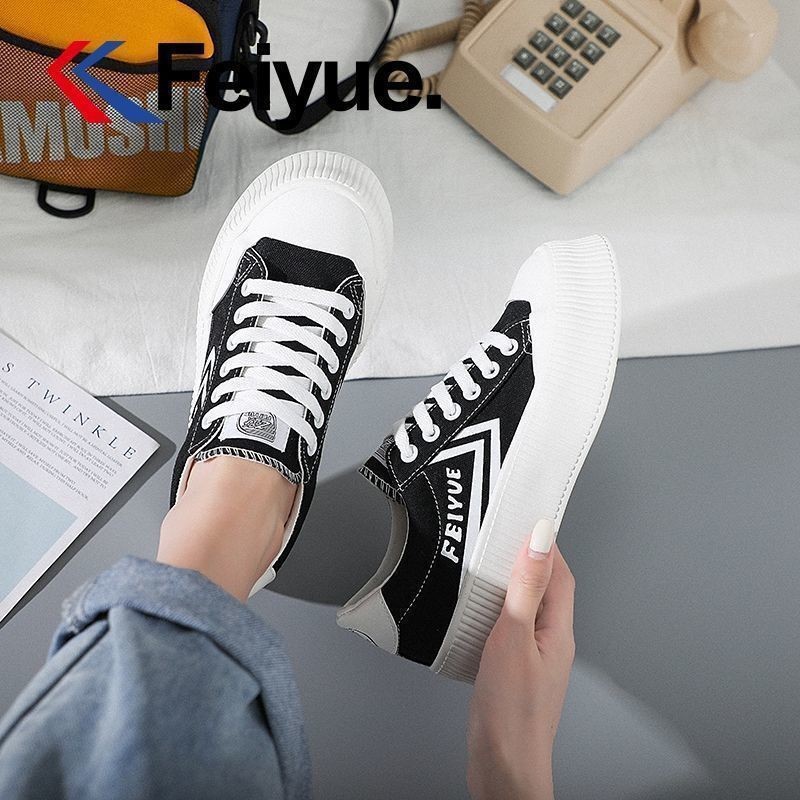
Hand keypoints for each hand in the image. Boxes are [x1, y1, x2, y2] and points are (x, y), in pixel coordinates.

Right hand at [467, 520, 575, 799]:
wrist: (503, 768)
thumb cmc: (512, 713)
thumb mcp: (514, 638)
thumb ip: (525, 588)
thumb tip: (540, 540)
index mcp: (559, 630)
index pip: (560, 573)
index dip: (546, 544)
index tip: (526, 518)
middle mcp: (551, 641)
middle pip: (546, 588)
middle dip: (527, 558)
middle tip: (501, 536)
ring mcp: (533, 658)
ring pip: (526, 607)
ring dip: (509, 583)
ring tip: (485, 566)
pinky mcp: (513, 671)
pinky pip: (510, 628)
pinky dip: (495, 610)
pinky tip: (475, 612)